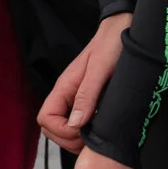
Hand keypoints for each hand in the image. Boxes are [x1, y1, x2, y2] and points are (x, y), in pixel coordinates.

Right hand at [38, 13, 132, 152]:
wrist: (122, 29)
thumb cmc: (111, 46)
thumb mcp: (100, 71)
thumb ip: (87, 96)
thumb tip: (75, 124)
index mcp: (64, 87)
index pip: (45, 118)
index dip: (61, 130)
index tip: (82, 131)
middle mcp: (66, 95)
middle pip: (50, 126)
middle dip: (67, 138)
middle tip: (90, 139)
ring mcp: (75, 98)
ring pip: (63, 127)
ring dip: (75, 137)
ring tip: (96, 135)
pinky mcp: (87, 100)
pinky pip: (77, 121)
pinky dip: (85, 131)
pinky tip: (100, 128)